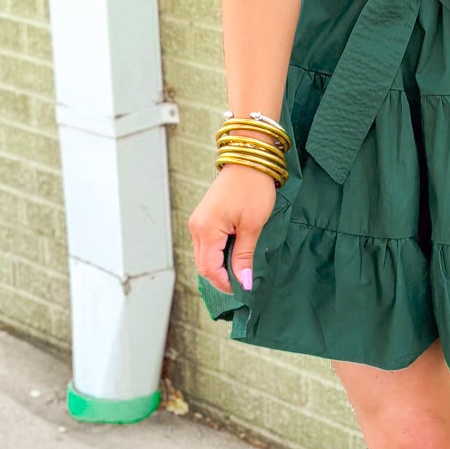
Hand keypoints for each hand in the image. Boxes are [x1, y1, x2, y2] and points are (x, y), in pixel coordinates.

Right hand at [189, 163, 277, 292]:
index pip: (210, 269)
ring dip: (220, 266)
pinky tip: (235, 255)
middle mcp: (196, 227)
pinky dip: (218, 254)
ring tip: (241, 270)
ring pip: (204, 255)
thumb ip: (244, 255)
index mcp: (206, 230)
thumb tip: (243, 281)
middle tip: (244, 282)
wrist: (249, 159)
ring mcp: (198, 222)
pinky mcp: (204, 218)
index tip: (244, 289)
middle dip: (221, 277)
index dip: (225, 283)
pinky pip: (206, 244)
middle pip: (203, 265)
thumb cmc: (253, 188)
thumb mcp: (253, 225)